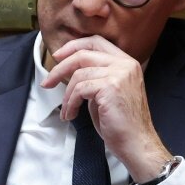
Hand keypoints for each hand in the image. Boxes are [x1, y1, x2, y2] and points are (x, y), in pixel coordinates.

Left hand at [40, 35, 172, 181]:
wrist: (136, 143)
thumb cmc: (120, 123)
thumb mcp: (107, 92)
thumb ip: (95, 77)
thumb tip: (69, 70)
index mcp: (126, 62)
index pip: (96, 42)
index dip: (73, 46)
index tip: (57, 56)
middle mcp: (125, 64)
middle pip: (83, 54)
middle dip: (60, 68)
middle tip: (47, 82)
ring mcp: (119, 74)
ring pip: (79, 74)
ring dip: (66, 95)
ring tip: (66, 111)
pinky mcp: (111, 87)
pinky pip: (80, 90)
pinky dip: (70, 103)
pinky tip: (71, 115)